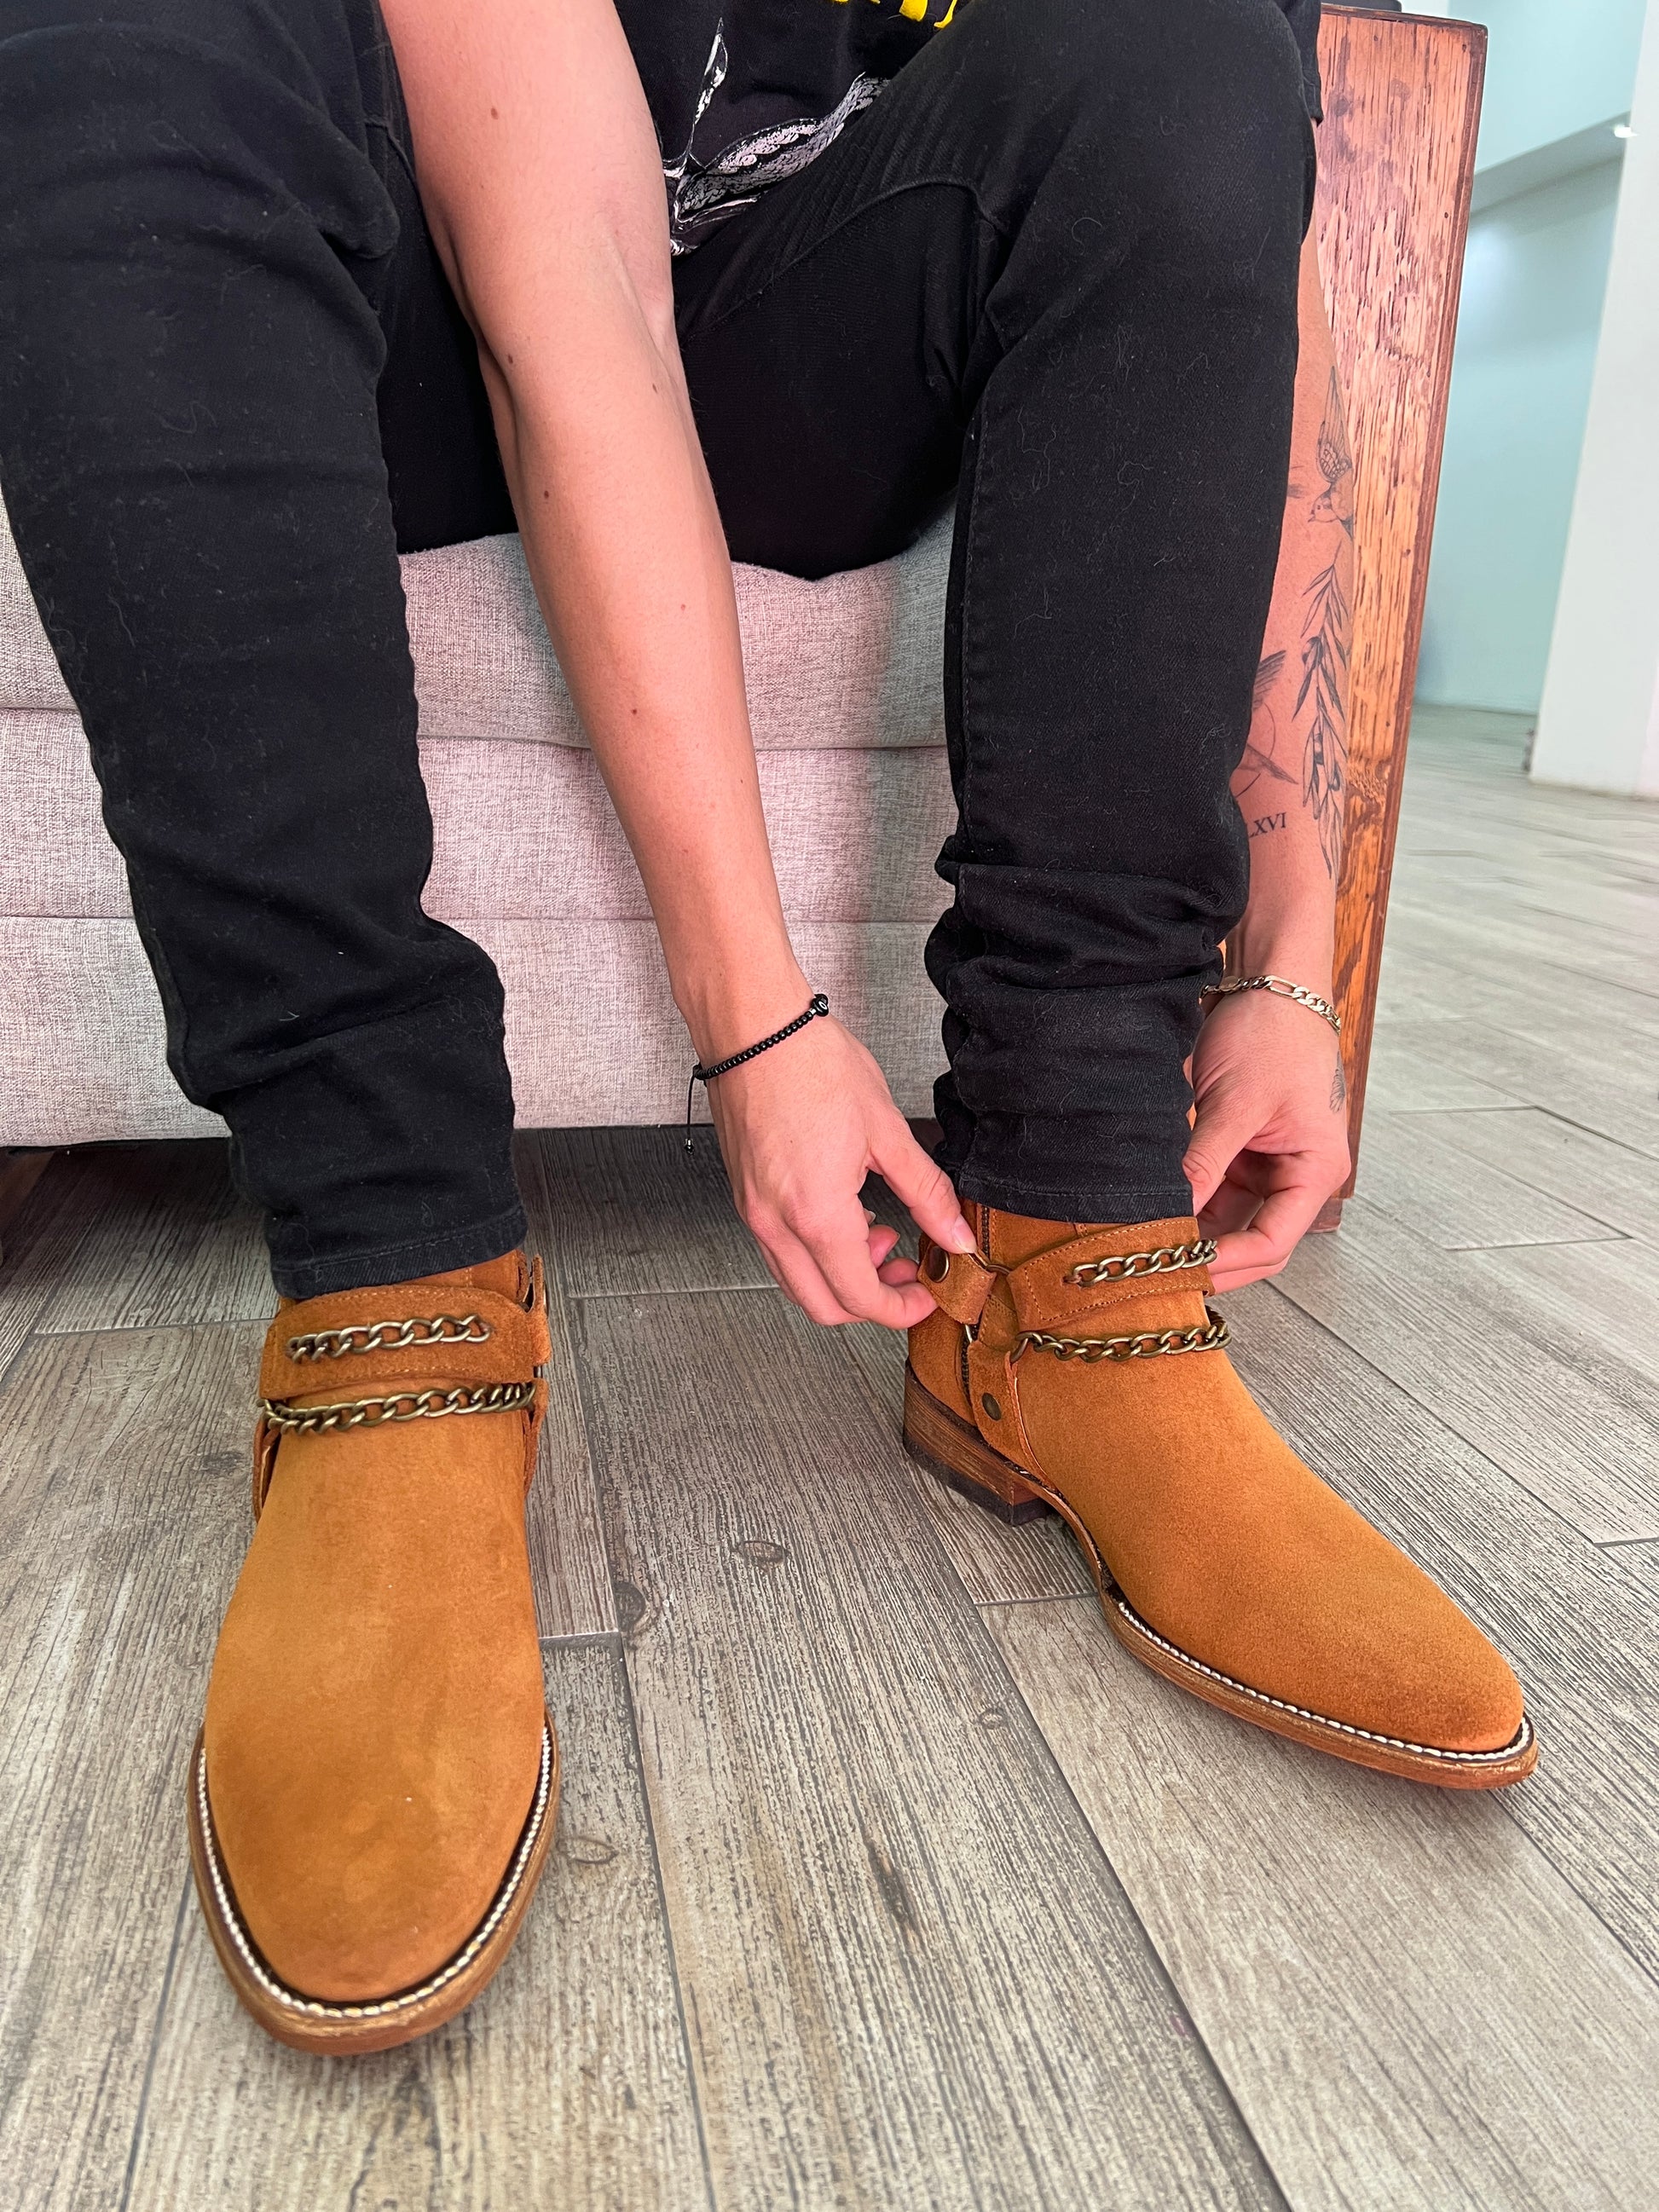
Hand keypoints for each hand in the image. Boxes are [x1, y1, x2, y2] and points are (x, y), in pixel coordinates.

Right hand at [707, 1014, 976, 1328]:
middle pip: (823, 1306)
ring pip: (797, 1282)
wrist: (752, 1028)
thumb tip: (957, 1234)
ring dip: (840, 1277)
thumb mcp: (887, 1130)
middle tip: (906, 1271)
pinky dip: (815, 1253)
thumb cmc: (809, 1064)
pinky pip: (779, 1251)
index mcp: (817, 1215)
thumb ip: (926, 1192)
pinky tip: (844, 1213)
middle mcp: (776, 1225)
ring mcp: (753, 1213)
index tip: (925, 1295)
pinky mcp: (744, 1197)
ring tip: (878, 1232)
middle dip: (871, 1302)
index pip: (860, 1298)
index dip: (900, 1309)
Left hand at [1182, 990, 1349, 1291]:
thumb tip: (1172, 1214)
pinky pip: (1215, 1188)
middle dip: (1212, 1257)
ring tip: (1150, 1242)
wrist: (1271, 984)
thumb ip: (1203, 1162)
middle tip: (1161, 1271)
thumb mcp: (1234, 1103)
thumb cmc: (1274, 1033)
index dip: (1230, 1263)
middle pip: (1254, 1239)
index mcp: (1315, 1169)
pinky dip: (1189, 1199)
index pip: (1273, 1241)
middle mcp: (1297, 1174)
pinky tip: (1157, 1208)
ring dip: (1195, 1229)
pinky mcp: (1243, 1149)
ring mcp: (1269, 1163)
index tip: (1185, 1271)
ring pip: (1228, 1218)